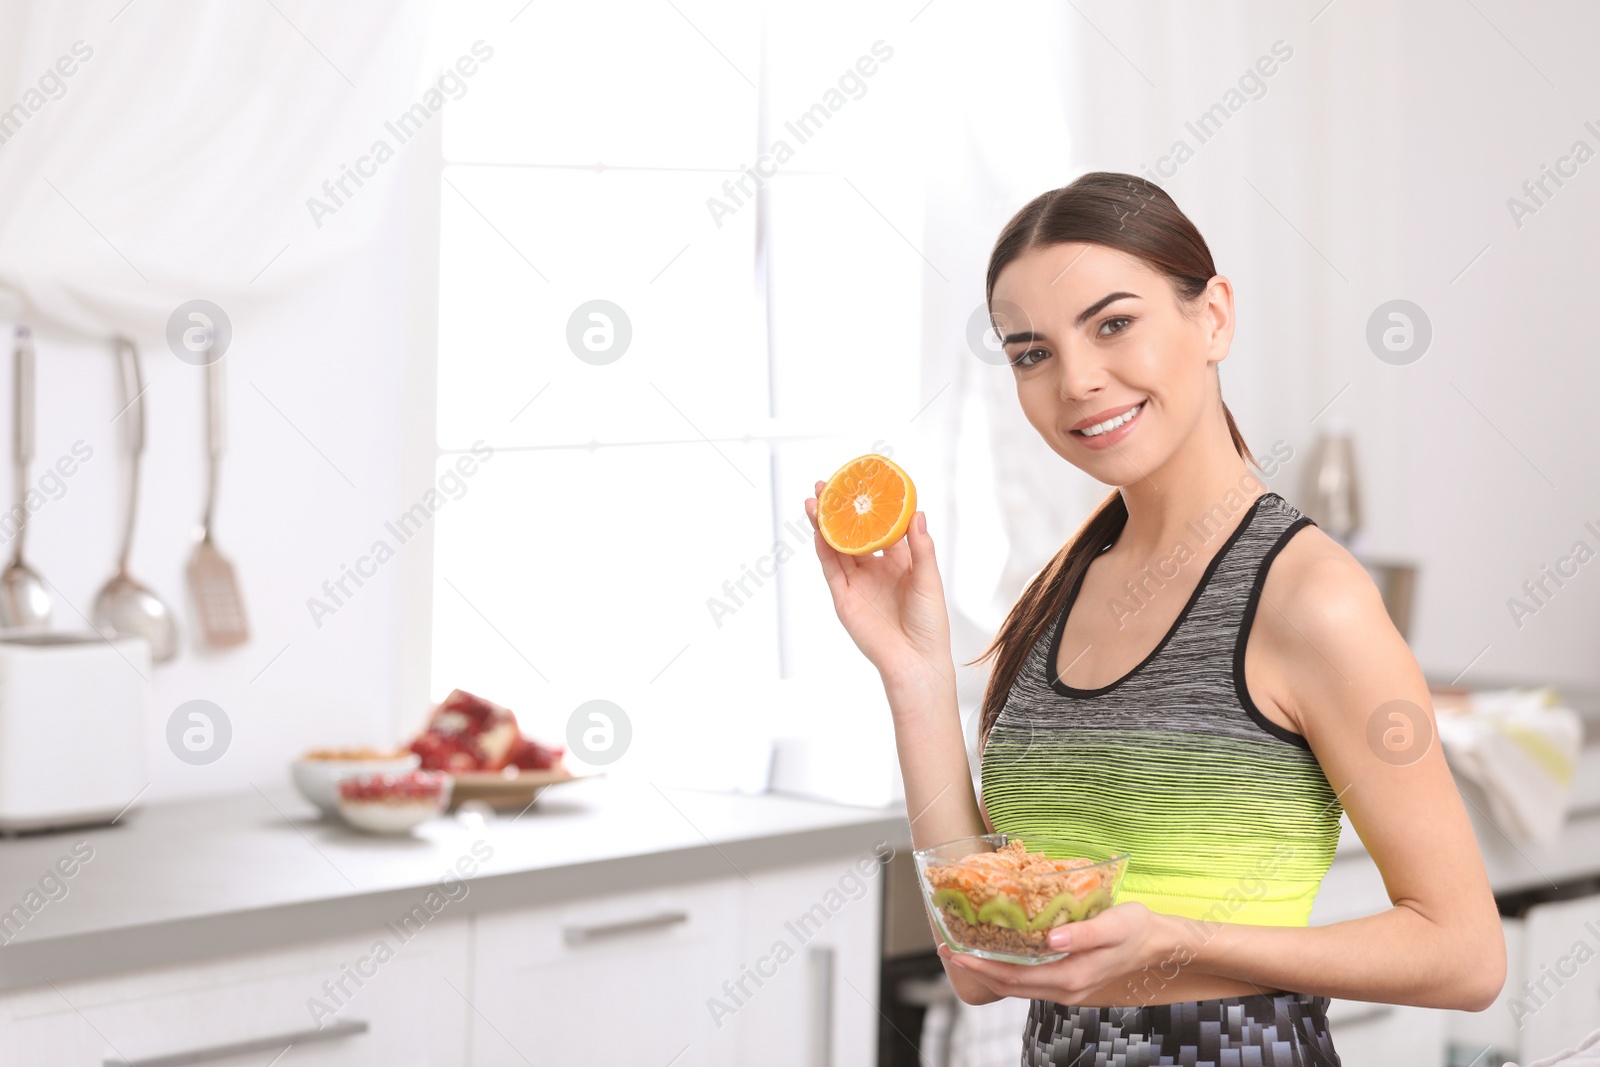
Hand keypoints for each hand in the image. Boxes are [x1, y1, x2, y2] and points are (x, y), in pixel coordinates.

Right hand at [805, 480, 953, 688]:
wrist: (915, 660)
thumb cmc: (930, 623)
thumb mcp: (929, 579)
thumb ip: (921, 548)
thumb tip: (918, 513)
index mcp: (898, 562)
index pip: (880, 528)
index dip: (871, 507)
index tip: (863, 483)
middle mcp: (874, 569)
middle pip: (851, 533)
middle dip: (839, 510)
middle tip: (828, 484)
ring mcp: (857, 583)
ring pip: (836, 547)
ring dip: (825, 524)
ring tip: (815, 499)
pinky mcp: (844, 598)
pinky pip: (831, 569)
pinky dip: (824, 549)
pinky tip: (819, 530)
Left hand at [936, 903, 1165, 1004]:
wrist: (1156, 943)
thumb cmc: (1135, 928)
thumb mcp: (1113, 925)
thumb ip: (1082, 934)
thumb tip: (1050, 941)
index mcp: (1071, 977)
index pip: (1016, 977)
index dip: (982, 966)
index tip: (956, 951)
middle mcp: (1064, 989)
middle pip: (1009, 986)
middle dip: (975, 969)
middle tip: (946, 948)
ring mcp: (1065, 988)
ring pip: (1017, 986)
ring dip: (987, 970)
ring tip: (962, 950)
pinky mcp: (1066, 981)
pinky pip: (1028, 981)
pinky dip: (1006, 969)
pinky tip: (995, 953)